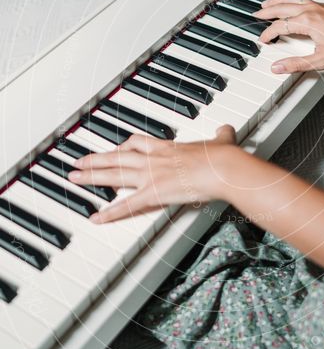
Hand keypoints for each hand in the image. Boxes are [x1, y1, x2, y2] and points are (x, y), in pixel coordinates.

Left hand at [67, 126, 236, 223]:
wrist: (221, 167)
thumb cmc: (222, 156)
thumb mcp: (222, 140)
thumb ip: (221, 135)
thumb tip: (226, 129)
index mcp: (167, 148)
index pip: (138, 144)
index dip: (123, 147)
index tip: (115, 148)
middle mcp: (153, 159)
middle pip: (117, 157)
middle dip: (96, 160)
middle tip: (79, 161)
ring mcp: (151, 175)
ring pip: (113, 175)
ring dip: (91, 177)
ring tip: (73, 179)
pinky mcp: (153, 193)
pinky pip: (126, 205)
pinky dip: (109, 213)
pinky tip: (95, 218)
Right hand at [255, 0, 323, 72]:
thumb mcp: (321, 60)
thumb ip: (296, 64)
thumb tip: (277, 67)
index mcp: (307, 22)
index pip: (280, 26)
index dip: (268, 34)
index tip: (263, 41)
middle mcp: (311, 10)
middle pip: (282, 7)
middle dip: (267, 12)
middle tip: (256, 15)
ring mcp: (319, 6)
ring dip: (277, 1)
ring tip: (267, 4)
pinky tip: (291, 3)